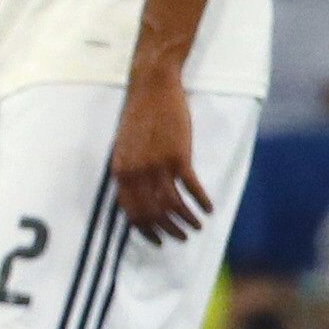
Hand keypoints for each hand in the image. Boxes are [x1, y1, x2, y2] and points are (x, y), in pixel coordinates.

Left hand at [111, 65, 212, 241]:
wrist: (152, 88)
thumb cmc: (139, 117)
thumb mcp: (124, 147)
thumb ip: (129, 172)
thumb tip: (137, 198)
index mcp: (120, 171)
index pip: (130, 211)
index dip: (144, 230)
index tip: (156, 240)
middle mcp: (136, 172)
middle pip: (152, 213)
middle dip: (167, 231)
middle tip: (180, 239)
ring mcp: (157, 165)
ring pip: (172, 205)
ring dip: (186, 221)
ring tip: (196, 228)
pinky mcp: (178, 156)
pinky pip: (191, 188)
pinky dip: (201, 202)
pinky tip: (208, 209)